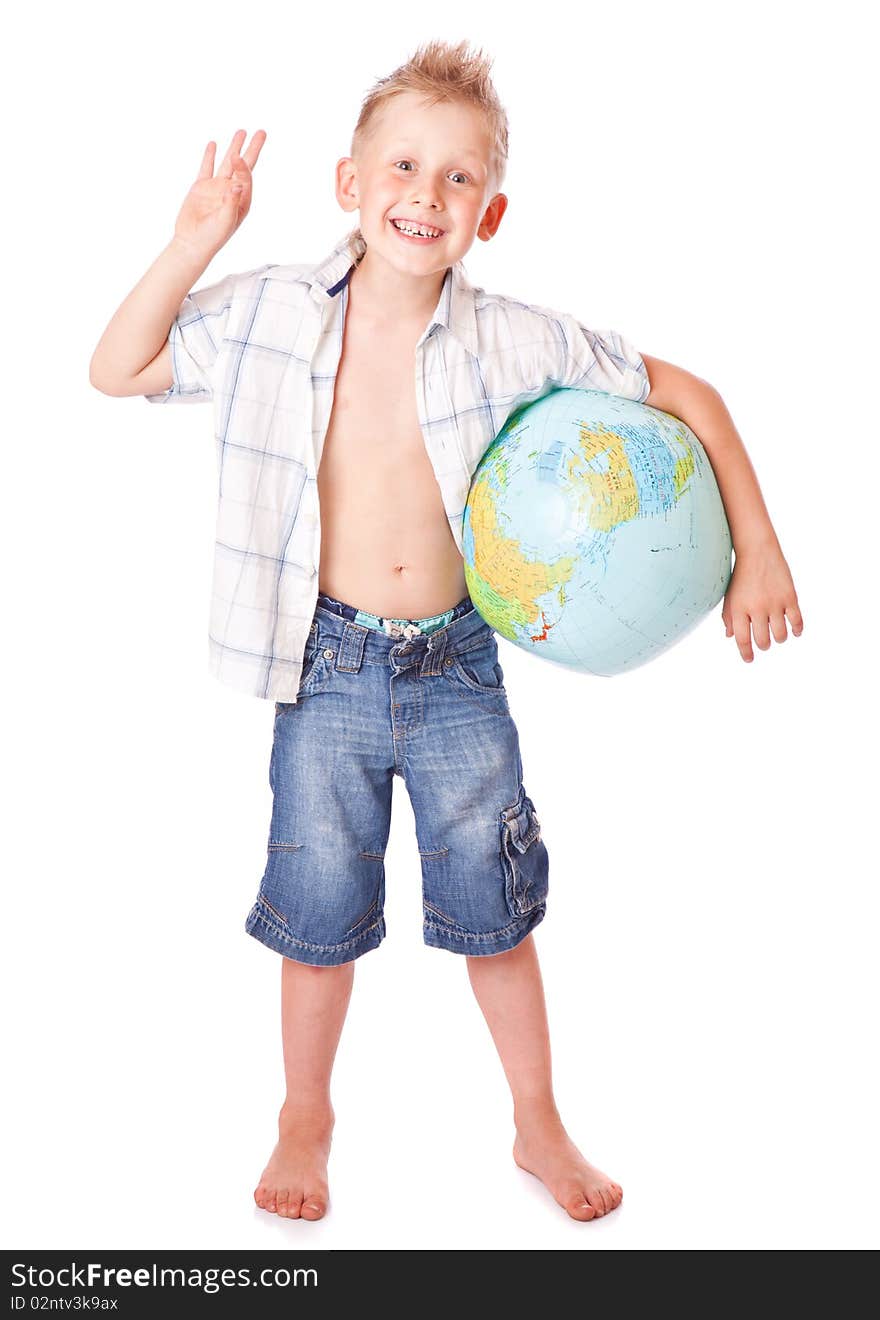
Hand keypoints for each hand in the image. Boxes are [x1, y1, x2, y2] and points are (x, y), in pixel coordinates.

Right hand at [172, 129, 266, 261]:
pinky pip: (207, 167)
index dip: (242, 165)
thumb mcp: (225, 222)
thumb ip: (231, 204)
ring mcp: (216, 188)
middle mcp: (231, 192)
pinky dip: (209, 156)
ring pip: (226, 162)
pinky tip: (214, 144)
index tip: (236, 157)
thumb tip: (237, 185)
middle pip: (244, 166)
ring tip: (241, 132)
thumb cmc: (212, 238)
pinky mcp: (201, 187)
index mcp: (241, 201)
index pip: (245, 177)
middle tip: (262, 132)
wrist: (192, 243)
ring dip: (234, 147)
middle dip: (252, 149)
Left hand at [721, 541, 803, 662]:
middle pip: (762, 640)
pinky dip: (797, 630)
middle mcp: (756, 608)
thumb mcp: (729, 596)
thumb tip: (730, 637)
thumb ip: (728, 617)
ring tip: (777, 636)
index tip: (749, 659)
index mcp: (738, 609)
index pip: (742, 640)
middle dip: (764, 646)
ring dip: (779, 639)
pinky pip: (797, 621)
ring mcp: (774, 602)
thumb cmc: (741, 576)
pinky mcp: (790, 596)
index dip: (746, 653)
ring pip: (780, 634)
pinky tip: (795, 631)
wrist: (757, 551)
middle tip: (764, 643)